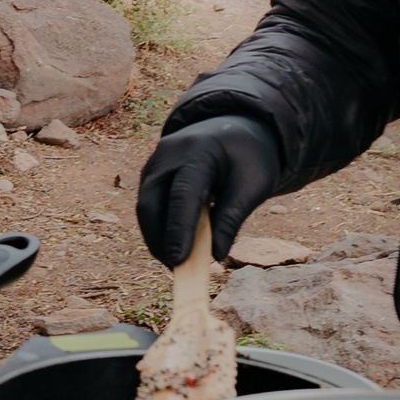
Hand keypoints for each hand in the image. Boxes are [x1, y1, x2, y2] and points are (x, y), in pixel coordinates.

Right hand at [134, 113, 279, 268]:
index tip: (178, 262)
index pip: (182, 195)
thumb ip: (232, 217)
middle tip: (177, 270)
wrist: (234, 129)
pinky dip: (159, 228)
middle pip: (151, 203)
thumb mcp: (254, 184)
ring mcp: (155, 163)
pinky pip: (148, 205)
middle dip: (160, 240)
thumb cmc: (248, 157)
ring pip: (145, 208)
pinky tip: (175, 246)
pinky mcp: (150, 174)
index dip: (179, 230)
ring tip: (179, 262)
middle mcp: (168, 154)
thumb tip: (216, 256)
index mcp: (198, 152)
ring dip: (157, 238)